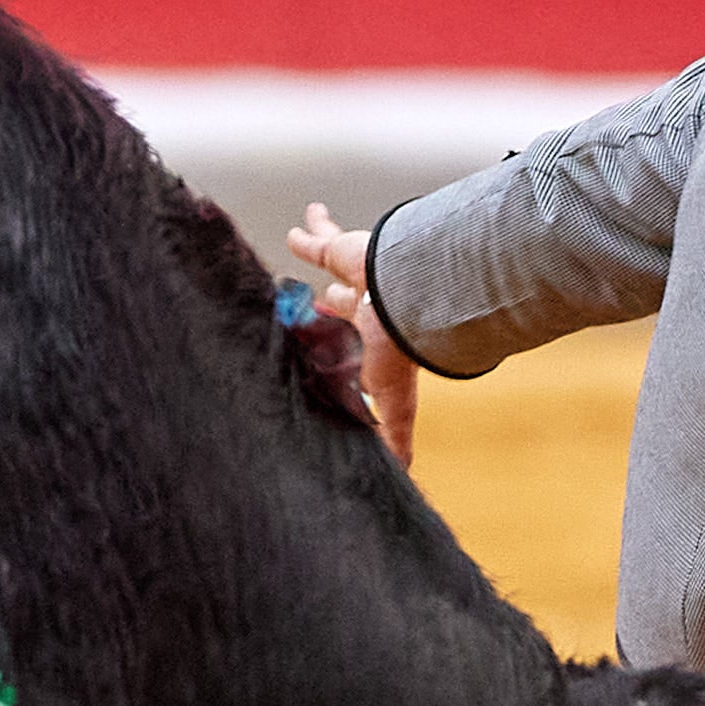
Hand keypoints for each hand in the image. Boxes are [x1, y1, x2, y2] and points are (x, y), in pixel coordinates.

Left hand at [287, 201, 420, 465]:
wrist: (408, 300)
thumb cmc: (402, 352)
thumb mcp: (394, 404)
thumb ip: (394, 436)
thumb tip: (403, 478)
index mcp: (372, 346)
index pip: (355, 353)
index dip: (344, 356)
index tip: (333, 359)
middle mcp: (363, 311)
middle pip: (341, 310)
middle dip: (331, 309)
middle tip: (317, 311)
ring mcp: (353, 280)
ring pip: (331, 273)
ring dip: (321, 266)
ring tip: (305, 259)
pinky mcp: (341, 253)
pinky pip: (318, 240)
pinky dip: (308, 234)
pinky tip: (296, 227)